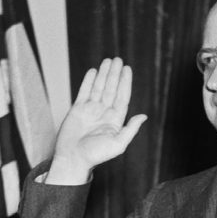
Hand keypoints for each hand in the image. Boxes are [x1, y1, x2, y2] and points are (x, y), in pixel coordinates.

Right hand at [46, 57, 147, 184]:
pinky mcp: (77, 109)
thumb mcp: (118, 144)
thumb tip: (143, 116)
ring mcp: (90, 110)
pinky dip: (88, 81)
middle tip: (118, 59)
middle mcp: (103, 113)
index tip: (127, 69)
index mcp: (115, 120)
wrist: (73, 158)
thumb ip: (131, 129)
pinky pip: (84, 91)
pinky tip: (94, 71)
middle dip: (115, 74)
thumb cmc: (96, 155)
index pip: (122, 97)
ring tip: (108, 60)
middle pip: (111, 89)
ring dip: (104, 74)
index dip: (125, 82)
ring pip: (99, 87)